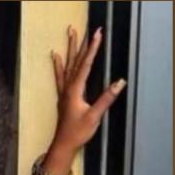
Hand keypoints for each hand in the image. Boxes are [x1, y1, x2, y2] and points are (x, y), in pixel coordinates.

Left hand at [50, 24, 126, 153]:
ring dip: (71, 48)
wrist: (63, 145)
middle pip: (76, 60)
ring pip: (68, 64)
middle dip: (83, 44)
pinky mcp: (63, 96)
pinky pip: (60, 75)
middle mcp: (68, 87)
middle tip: (87, 29)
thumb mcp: (94, 116)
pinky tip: (55, 55)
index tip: (98, 34)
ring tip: (71, 33)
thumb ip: (106, 99)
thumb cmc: (78, 132)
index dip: (93, 48)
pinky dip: (58, 64)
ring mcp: (64, 91)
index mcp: (75, 90)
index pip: (86, 64)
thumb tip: (119, 82)